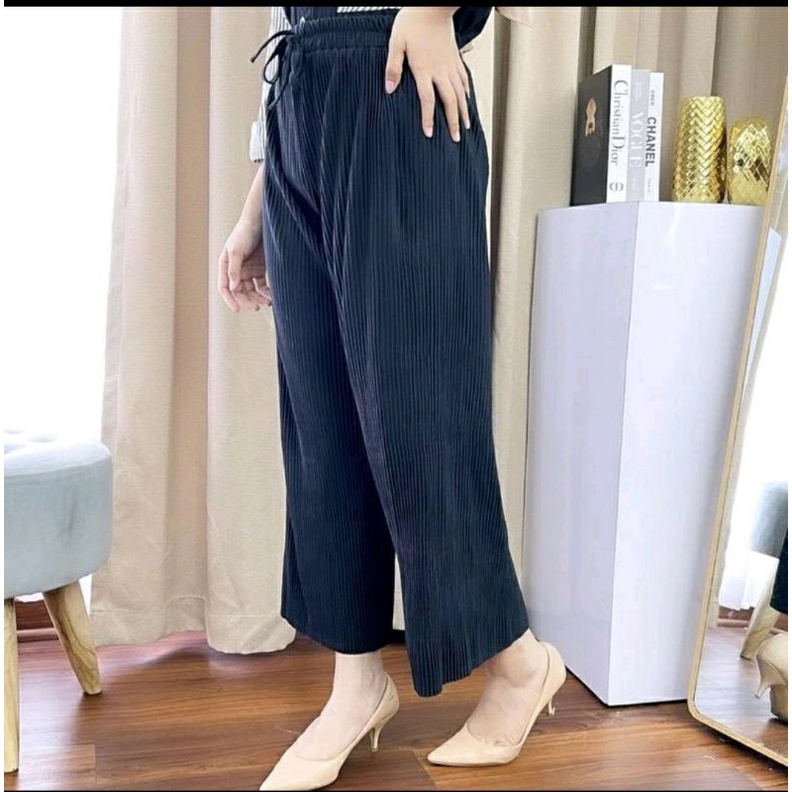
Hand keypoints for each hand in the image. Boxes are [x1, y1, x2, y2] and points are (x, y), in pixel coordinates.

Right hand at [218, 220, 271, 312]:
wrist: (262, 221)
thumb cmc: (245, 232)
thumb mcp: (237, 251)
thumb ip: (234, 270)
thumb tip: (233, 288)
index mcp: (226, 265)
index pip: (225, 287)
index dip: (230, 300)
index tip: (238, 309)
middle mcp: (236, 270)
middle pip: (240, 292)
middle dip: (247, 300)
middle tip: (257, 307)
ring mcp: (249, 270)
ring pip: (252, 290)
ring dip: (258, 298)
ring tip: (268, 302)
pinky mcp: (260, 269)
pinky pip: (262, 285)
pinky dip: (266, 292)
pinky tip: (272, 295)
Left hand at [385, 7, 469, 141]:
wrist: (433, 5)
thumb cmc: (412, 22)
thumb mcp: (396, 43)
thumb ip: (393, 67)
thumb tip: (389, 89)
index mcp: (424, 69)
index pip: (428, 100)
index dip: (428, 118)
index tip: (430, 134)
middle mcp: (440, 71)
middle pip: (449, 101)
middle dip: (453, 122)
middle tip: (456, 139)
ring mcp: (450, 65)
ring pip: (459, 93)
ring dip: (463, 111)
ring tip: (466, 127)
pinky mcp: (455, 57)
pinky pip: (463, 78)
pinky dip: (466, 91)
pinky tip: (467, 100)